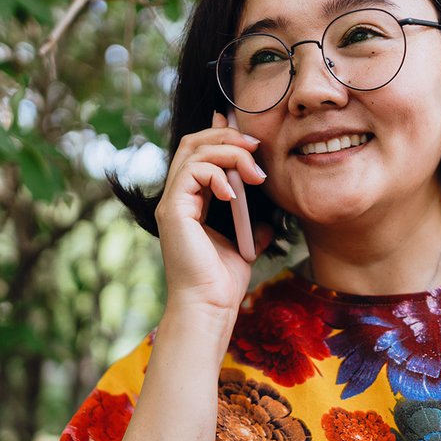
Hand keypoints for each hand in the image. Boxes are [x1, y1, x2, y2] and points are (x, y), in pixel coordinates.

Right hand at [154, 111, 271, 313]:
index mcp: (190, 202)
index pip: (199, 153)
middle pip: (193, 142)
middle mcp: (177, 198)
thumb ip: (250, 226)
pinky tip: (234, 194)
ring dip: (229, 152)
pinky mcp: (174, 210)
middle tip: (255, 146)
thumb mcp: (244, 246)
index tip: (252, 139)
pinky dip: (218, 174)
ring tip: (254, 172)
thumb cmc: (222, 283)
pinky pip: (193, 172)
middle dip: (226, 135)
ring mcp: (172, 202)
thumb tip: (268, 220)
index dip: (221, 135)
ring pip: (194, 151)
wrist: (210, 306)